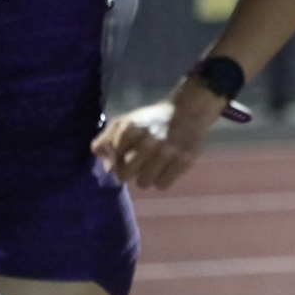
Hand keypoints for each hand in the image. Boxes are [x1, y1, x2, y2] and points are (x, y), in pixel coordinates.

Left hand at [91, 76, 223, 187]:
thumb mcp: (124, 122)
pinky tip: (166, 169)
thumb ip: (105, 141)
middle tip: (139, 164)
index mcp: (129, 129)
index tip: (126, 155)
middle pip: (125, 175)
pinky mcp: (184, 160)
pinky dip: (163, 180)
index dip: (117, 162)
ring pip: (144, 183)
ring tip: (154, 166)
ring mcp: (167, 151)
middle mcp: (148, 141)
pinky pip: (163, 185)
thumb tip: (106, 167)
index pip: (111, 162)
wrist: (189, 109)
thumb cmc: (152, 119)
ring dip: (147, 177)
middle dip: (130, 172)